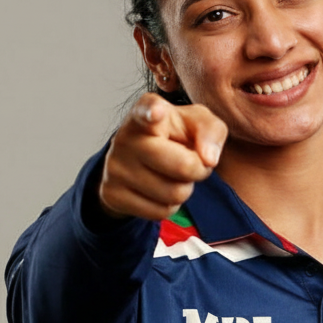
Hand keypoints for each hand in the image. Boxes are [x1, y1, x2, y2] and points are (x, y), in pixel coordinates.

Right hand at [99, 93, 227, 219]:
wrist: (137, 159)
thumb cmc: (173, 135)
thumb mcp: (196, 123)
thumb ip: (211, 131)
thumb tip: (209, 159)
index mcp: (147, 112)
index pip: (147, 111)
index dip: (153, 112)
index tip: (157, 113)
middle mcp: (125, 138)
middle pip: (183, 167)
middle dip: (198, 170)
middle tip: (192, 162)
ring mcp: (114, 167)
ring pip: (174, 194)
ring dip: (184, 188)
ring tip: (172, 174)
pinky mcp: (112, 194)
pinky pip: (160, 212)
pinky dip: (169, 205)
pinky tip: (159, 189)